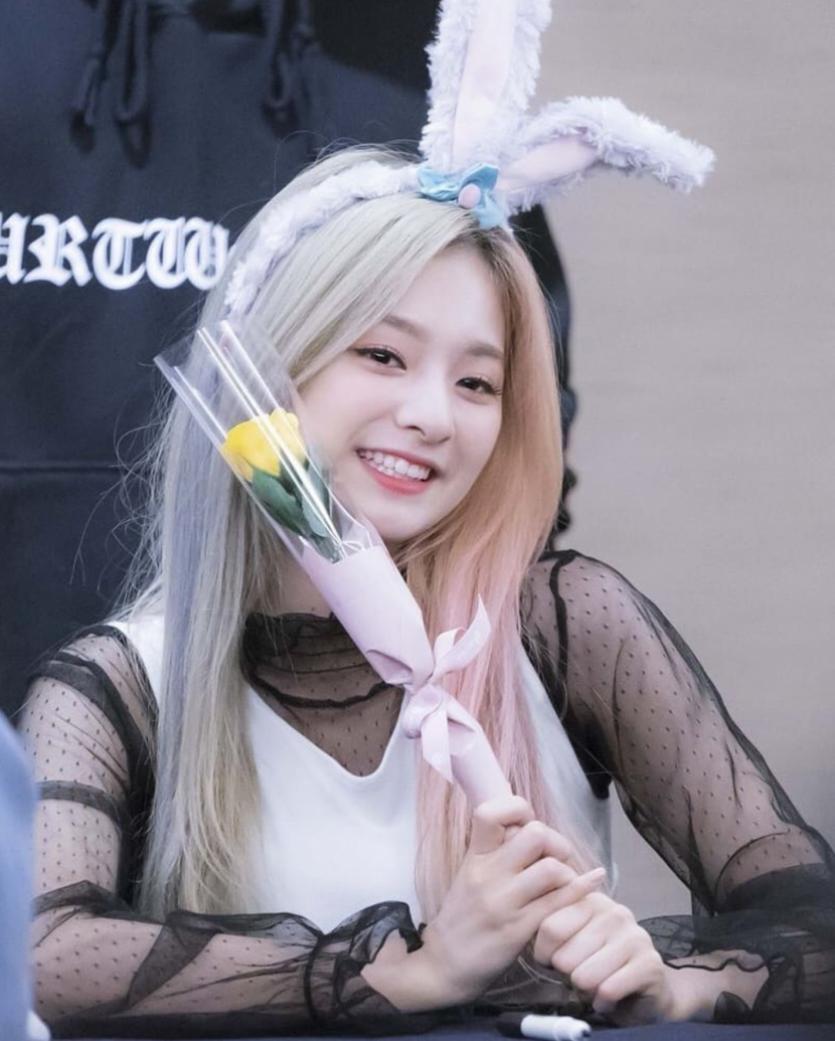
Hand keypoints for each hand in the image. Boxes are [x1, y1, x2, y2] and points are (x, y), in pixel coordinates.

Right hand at [362, 795, 604, 1011]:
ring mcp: (504, 903)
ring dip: (566, 871)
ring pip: (551, 868)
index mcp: (474, 856)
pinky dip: (582, 889)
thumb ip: (494, 851)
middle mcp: (488, 874)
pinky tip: (593, 880)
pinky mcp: (519, 930)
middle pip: (535, 835)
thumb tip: (526, 826)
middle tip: (556, 857)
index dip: (516, 808)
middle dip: (554, 841)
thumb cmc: (462, 916)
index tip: (526, 822)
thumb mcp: (469, 875)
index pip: (491, 812)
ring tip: (565, 879)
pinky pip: (559, 903)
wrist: (444, 964)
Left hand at [533, 892, 677, 1024]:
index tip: (552, 962)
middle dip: (568, 976)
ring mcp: (635, 936)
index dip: (544, 954)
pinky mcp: (650, 963)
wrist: (646, 990)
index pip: (550, 927)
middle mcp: (614, 912)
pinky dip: (602, 1002)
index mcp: (590, 900)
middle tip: (581, 976)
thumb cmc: (599, 964)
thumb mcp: (572, 942)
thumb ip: (553, 930)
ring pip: (585, 976)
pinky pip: (608, 990)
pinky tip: (608, 999)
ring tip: (595, 985)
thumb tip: (528, 928)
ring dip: (586, 991)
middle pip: (565, 957)